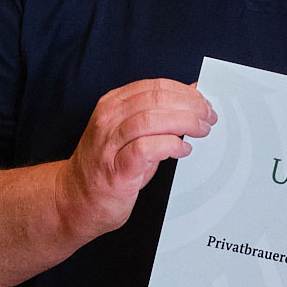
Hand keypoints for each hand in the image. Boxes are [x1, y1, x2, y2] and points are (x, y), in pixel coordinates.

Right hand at [59, 78, 214, 239]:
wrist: (76, 200)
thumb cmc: (109, 165)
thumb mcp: (133, 131)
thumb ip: (160, 113)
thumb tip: (193, 93)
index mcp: (113, 104)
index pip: (155, 86)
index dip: (185, 92)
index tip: (205, 102)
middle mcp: (108, 119)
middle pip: (157, 99)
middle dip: (190, 106)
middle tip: (209, 116)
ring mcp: (109, 143)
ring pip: (152, 119)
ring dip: (185, 122)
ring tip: (202, 130)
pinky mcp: (116, 168)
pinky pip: (147, 148)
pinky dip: (171, 145)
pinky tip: (183, 149)